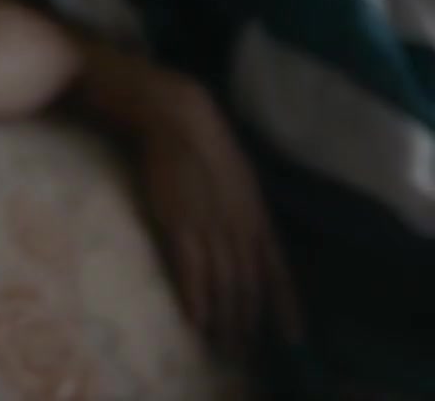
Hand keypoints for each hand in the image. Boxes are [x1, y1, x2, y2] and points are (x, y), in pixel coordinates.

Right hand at [130, 79, 303, 353]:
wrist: (178, 119)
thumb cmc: (207, 144)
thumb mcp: (242, 181)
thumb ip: (247, 213)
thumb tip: (250, 239)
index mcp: (259, 218)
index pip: (279, 272)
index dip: (286, 307)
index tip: (291, 338)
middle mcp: (241, 229)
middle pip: (249, 286)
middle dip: (249, 322)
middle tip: (244, 351)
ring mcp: (211, 228)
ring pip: (223, 285)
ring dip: (224, 319)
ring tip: (221, 343)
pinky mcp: (179, 224)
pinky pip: (192, 271)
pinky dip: (196, 300)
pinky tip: (197, 320)